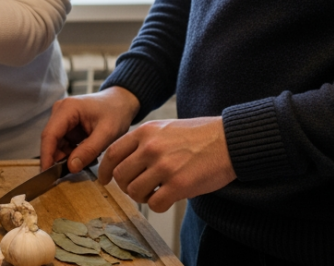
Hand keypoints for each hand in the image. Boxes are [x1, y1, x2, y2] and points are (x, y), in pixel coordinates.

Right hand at [40, 86, 140, 172]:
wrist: (121, 102)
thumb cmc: (116, 113)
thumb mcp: (107, 133)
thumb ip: (89, 150)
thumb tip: (71, 167)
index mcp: (67, 108)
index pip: (49, 134)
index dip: (46, 155)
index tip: (47, 174)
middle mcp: (60, 112)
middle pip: (51, 140)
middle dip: (56, 159)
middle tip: (66, 176)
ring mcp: (61, 118)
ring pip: (56, 144)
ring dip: (65, 157)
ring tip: (82, 165)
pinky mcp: (66, 126)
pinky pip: (63, 144)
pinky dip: (70, 154)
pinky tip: (83, 158)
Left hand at [98, 116, 236, 212]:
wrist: (229, 140)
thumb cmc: (199, 135)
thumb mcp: (165, 128)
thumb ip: (144, 141)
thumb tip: (123, 160)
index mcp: (145, 132)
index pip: (111, 153)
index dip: (104, 170)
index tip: (104, 179)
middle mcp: (151, 148)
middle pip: (119, 175)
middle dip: (125, 185)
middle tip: (137, 187)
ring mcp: (164, 166)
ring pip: (134, 191)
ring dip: (141, 196)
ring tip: (154, 192)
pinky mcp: (180, 185)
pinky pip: (155, 204)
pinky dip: (158, 205)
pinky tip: (167, 198)